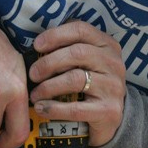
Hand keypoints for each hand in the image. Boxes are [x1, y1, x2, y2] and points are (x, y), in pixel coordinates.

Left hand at [29, 21, 125, 147]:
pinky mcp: (109, 111)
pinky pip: (75, 108)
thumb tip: (39, 43)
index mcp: (108, 45)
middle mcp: (114, 63)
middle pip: (77, 53)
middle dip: (49, 63)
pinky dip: (53, 108)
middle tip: (33, 74)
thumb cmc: (91, 83)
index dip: (56, 35)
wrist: (110, 118)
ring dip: (48, 87)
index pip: (81, 30)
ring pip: (75, 79)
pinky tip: (41, 108)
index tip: (37, 45)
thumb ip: (69, 48)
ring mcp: (113, 87)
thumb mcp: (87, 62)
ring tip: (35, 94)